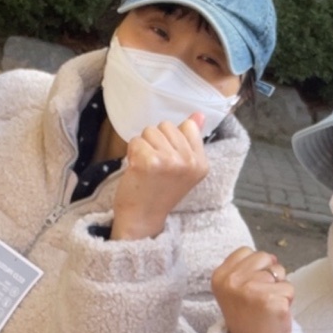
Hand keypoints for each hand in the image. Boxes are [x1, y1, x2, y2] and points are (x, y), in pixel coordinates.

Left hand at [111, 115, 208, 240]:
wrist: (142, 218)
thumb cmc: (159, 192)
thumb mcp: (182, 166)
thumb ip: (191, 139)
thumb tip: (199, 114)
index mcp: (201, 163)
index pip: (188, 127)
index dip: (172, 139)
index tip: (168, 160)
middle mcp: (189, 162)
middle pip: (167, 126)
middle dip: (156, 141)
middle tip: (155, 166)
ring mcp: (171, 161)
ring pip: (150, 131)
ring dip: (143, 146)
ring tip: (146, 167)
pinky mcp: (150, 162)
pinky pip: (136, 140)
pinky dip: (131, 153)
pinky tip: (136, 170)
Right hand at [212, 248, 293, 332]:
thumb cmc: (248, 317)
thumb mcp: (235, 288)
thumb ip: (247, 268)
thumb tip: (273, 256)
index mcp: (220, 276)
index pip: (247, 251)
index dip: (256, 268)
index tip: (249, 290)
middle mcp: (232, 282)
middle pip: (265, 258)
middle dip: (270, 276)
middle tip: (261, 300)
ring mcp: (250, 291)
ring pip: (279, 272)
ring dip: (280, 289)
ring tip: (268, 307)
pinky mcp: (271, 302)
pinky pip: (289, 289)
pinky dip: (288, 301)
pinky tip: (276, 315)